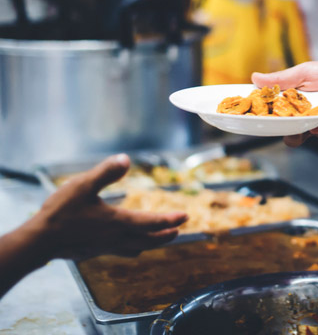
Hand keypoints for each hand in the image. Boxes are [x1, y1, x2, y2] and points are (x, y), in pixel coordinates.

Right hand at [27, 155, 187, 259]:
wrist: (39, 242)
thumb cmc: (61, 212)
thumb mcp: (83, 185)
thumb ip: (106, 173)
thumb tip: (126, 159)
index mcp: (117, 222)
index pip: (151, 222)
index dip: (170, 219)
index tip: (185, 217)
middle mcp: (116, 238)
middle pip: (149, 240)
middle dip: (166, 235)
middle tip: (179, 229)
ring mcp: (105, 247)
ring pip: (137, 247)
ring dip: (152, 242)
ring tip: (160, 238)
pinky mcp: (95, 252)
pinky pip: (122, 250)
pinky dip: (134, 246)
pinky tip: (129, 243)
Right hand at [252, 61, 317, 146]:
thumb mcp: (304, 72)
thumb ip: (281, 79)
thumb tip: (254, 78)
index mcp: (290, 100)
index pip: (269, 110)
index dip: (258, 114)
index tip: (246, 114)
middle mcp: (299, 114)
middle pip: (279, 129)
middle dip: (273, 129)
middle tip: (272, 124)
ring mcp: (314, 124)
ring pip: (296, 137)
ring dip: (295, 133)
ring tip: (299, 124)